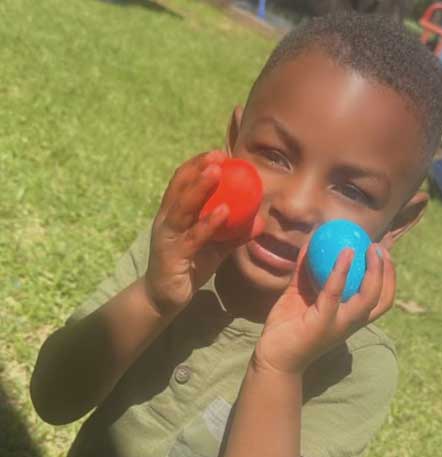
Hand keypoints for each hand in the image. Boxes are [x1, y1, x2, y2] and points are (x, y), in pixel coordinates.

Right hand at [144, 151, 262, 316]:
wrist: (163, 299)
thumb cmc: (189, 267)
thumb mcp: (214, 248)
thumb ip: (233, 234)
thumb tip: (259, 221)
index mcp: (174, 214)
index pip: (183, 183)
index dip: (198, 165)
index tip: (218, 154)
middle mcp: (167, 220)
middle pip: (180, 188)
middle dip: (197, 169)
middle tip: (217, 156)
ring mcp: (167, 236)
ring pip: (182, 207)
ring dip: (200, 188)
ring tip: (216, 172)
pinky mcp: (172, 255)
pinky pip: (193, 236)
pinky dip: (208, 222)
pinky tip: (224, 212)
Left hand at [255, 244, 395, 374]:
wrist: (273, 356)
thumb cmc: (287, 325)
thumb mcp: (300, 292)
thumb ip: (307, 270)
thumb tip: (312, 241)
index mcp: (350, 317)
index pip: (380, 298)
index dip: (388, 276)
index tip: (384, 252)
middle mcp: (350, 323)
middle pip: (383, 299)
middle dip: (388, 272)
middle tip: (379, 248)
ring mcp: (339, 325)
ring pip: (369, 298)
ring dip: (375, 272)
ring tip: (370, 249)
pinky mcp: (322, 323)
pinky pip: (335, 292)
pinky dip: (341, 271)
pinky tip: (346, 253)